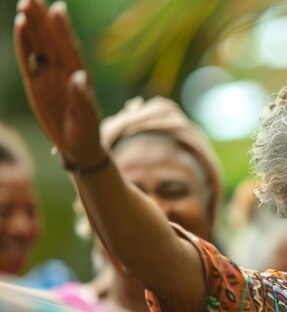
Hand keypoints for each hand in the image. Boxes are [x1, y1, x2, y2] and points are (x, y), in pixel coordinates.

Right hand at [14, 0, 105, 167]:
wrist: (79, 146)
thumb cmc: (88, 131)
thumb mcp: (87, 117)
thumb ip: (81, 97)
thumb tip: (78, 77)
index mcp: (80, 75)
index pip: (70, 48)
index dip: (64, 29)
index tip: (59, 8)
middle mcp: (64, 71)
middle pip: (51, 41)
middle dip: (42, 20)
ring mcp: (49, 76)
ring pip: (39, 46)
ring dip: (32, 27)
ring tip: (25, 5)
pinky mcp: (36, 85)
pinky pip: (28, 62)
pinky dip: (24, 46)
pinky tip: (21, 28)